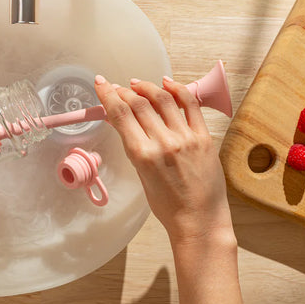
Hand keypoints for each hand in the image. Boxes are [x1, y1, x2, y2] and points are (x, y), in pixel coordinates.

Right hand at [94, 74, 233, 254]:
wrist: (198, 220)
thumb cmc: (167, 205)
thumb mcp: (141, 174)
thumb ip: (133, 145)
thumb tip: (122, 122)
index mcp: (143, 155)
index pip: (120, 115)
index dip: (108, 95)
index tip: (101, 85)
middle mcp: (163, 143)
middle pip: (138, 103)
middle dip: (123, 91)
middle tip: (116, 87)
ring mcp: (186, 138)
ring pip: (163, 98)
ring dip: (146, 87)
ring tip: (137, 84)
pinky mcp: (203, 137)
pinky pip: (190, 105)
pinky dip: (177, 89)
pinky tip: (167, 83)